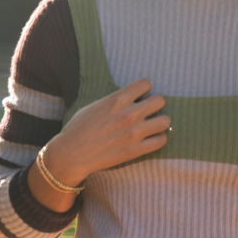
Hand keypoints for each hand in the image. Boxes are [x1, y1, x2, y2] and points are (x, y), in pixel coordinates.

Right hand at [28, 79, 169, 211]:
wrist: (72, 153)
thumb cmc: (79, 128)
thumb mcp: (96, 105)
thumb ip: (115, 100)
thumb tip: (131, 98)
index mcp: (117, 99)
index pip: (146, 84)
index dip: (144, 90)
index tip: (139, 97)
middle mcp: (129, 114)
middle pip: (160, 100)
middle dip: (154, 105)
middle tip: (146, 112)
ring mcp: (134, 133)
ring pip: (165, 121)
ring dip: (159, 122)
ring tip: (151, 126)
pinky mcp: (136, 150)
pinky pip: (161, 140)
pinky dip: (158, 139)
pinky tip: (150, 139)